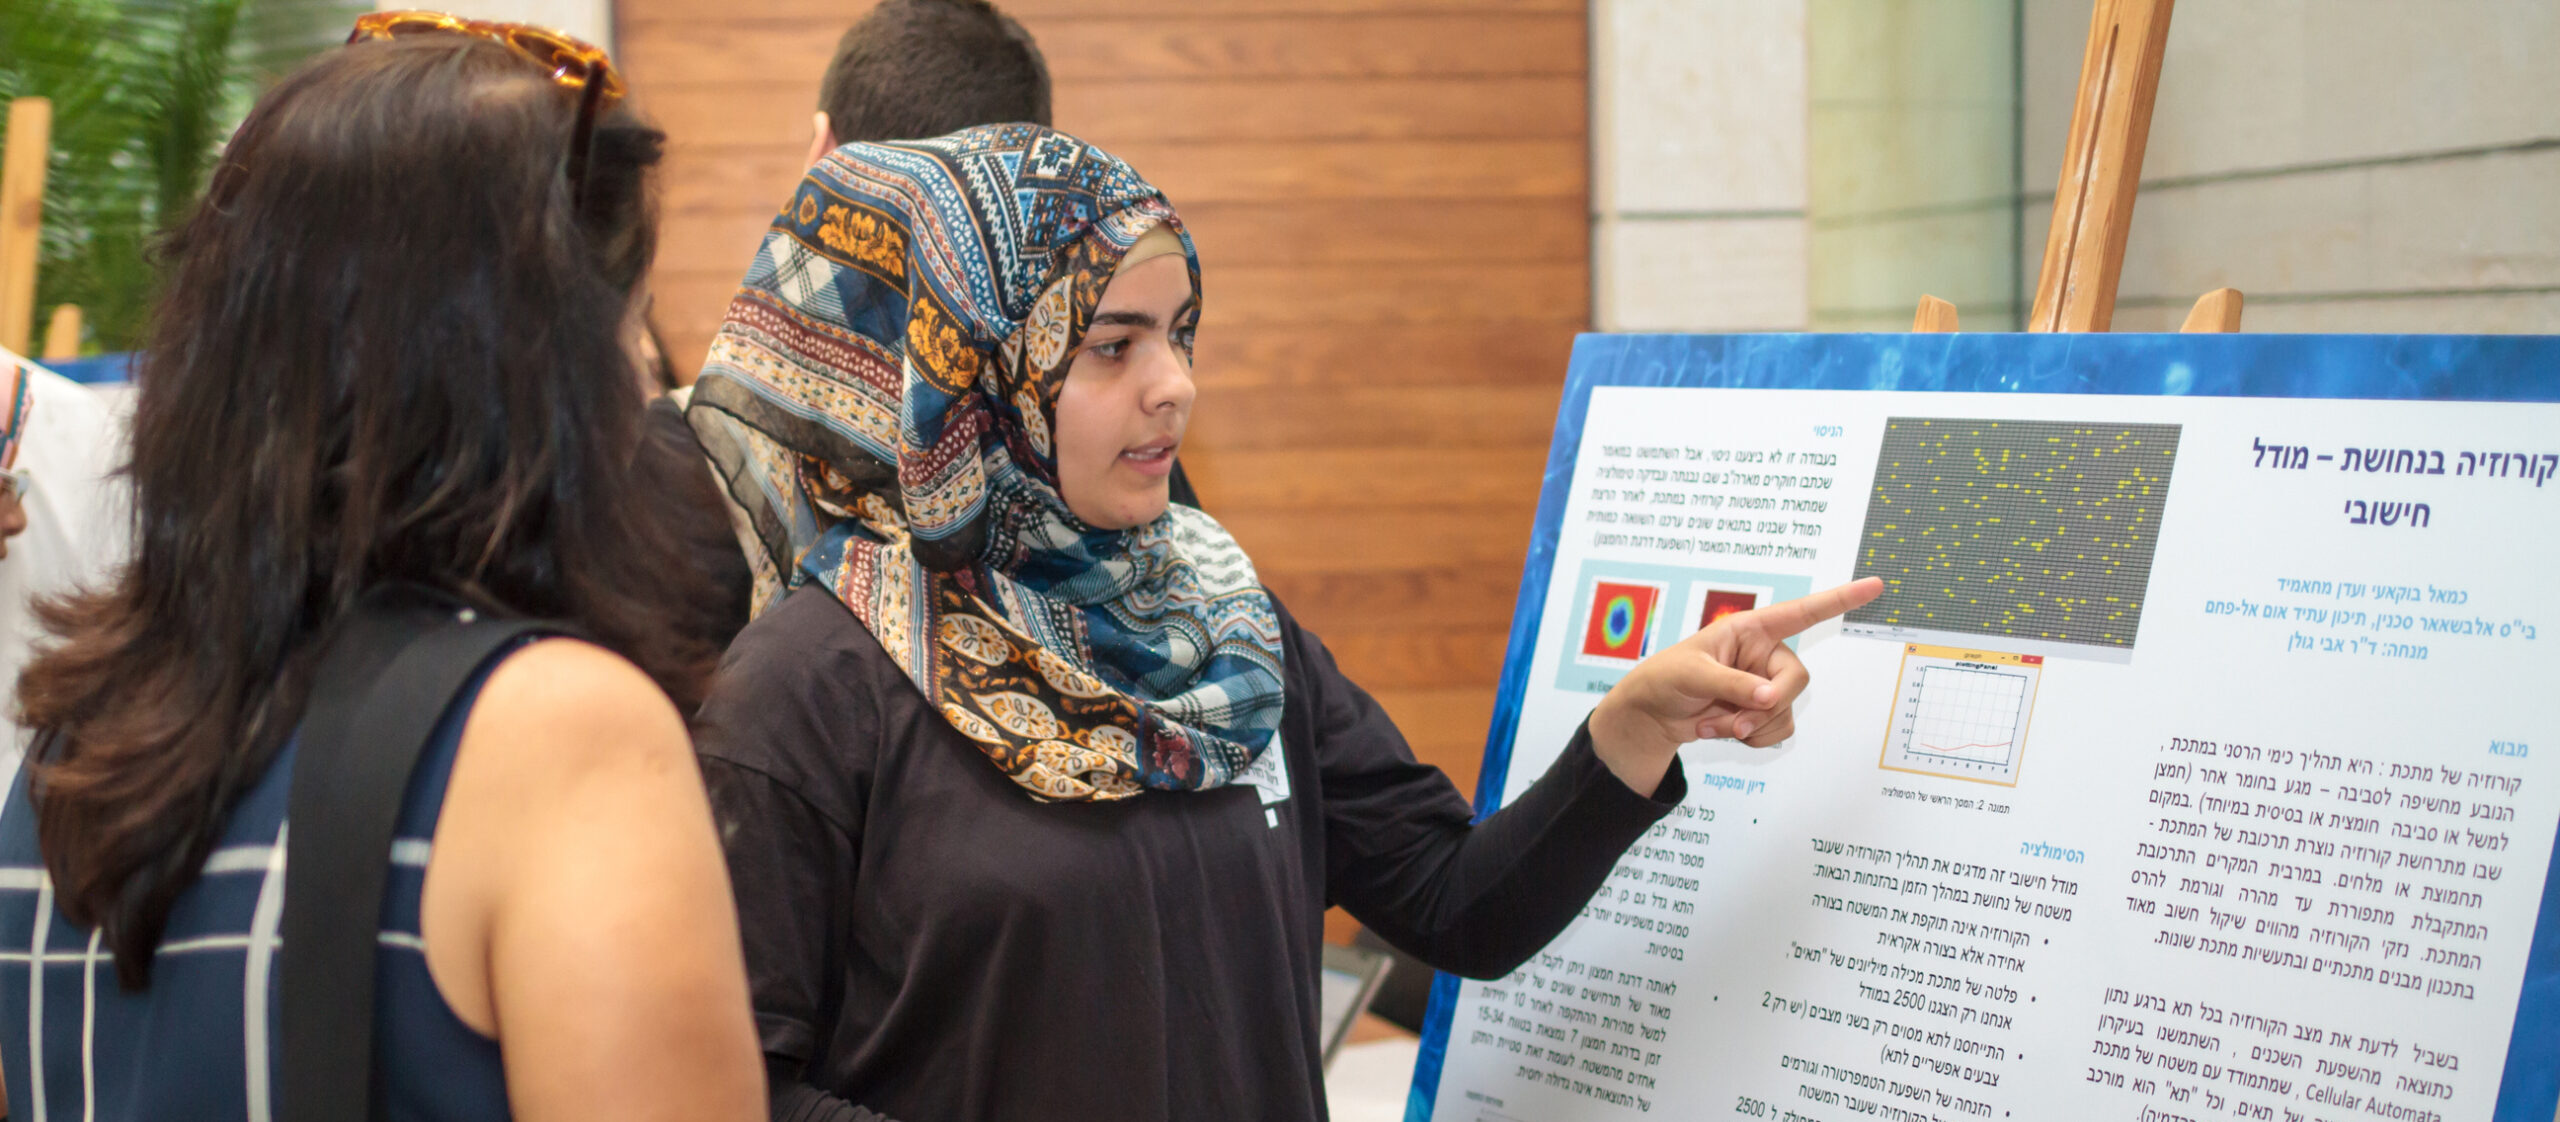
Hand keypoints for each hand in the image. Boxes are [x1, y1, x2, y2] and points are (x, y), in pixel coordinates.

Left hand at [1586, 577, 1883, 795]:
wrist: (1654, 715)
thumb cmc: (1667, 678)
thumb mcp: (1694, 674)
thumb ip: (1733, 684)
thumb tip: (1768, 698)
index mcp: (1751, 629)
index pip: (1802, 612)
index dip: (1839, 600)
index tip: (1875, 586)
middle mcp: (1765, 655)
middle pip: (1797, 679)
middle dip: (1768, 705)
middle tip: (1738, 720)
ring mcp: (1766, 685)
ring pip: (1787, 711)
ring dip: (1751, 726)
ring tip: (1714, 722)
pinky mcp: (1763, 713)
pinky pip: (1779, 730)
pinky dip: (1752, 738)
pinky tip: (1720, 729)